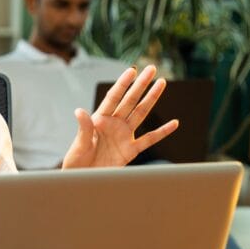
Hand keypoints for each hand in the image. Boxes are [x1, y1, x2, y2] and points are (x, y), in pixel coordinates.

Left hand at [61, 65, 178, 168]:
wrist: (83, 179)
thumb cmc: (76, 162)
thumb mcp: (79, 145)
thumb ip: (84, 128)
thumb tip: (79, 111)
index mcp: (100, 120)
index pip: (113, 97)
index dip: (123, 84)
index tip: (132, 71)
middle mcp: (114, 124)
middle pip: (130, 101)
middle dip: (141, 84)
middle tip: (151, 69)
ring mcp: (124, 136)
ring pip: (141, 114)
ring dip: (151, 99)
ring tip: (161, 83)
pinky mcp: (130, 151)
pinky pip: (149, 140)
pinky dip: (162, 132)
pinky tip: (173, 124)